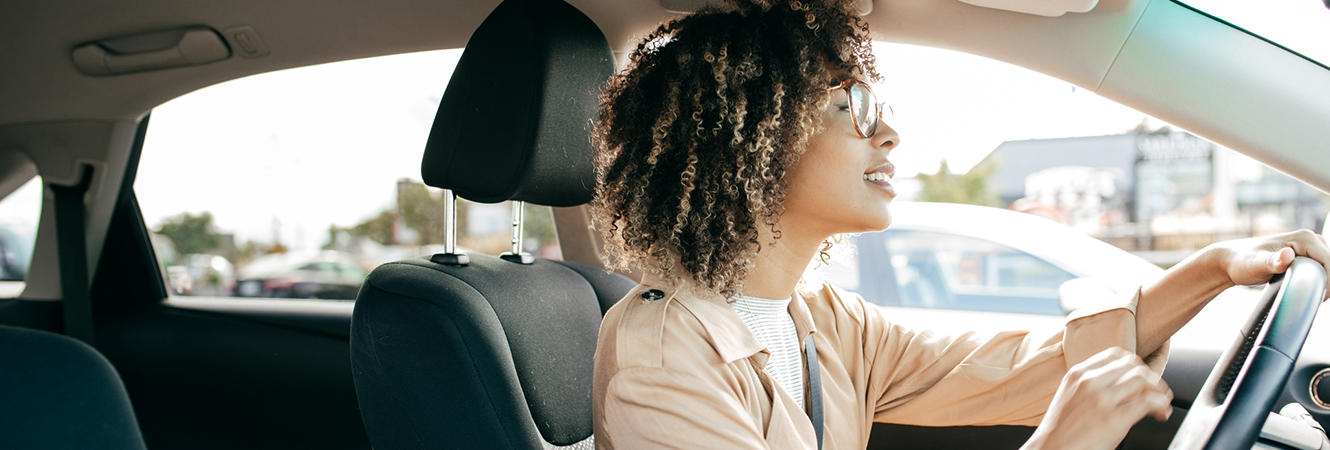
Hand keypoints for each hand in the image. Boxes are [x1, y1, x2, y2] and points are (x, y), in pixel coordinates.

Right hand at [1023, 348, 1172, 449]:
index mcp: (1077, 374)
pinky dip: (1160, 406)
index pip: (1115, 355)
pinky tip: (1161, 413)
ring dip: (1159, 390)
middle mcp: (1089, 382)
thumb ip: (1090, 385)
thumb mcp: (1070, 397)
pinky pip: (1147, 403)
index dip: (1135, 364)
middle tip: (1156, 390)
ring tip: (1162, 402)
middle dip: (1150, 377)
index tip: (1142, 375)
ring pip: (1142, 380)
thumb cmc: (1060, 431)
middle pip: (1132, 365)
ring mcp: (1102, 400)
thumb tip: (1119, 383)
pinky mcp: (1113, 419)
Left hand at [1206, 229, 1329, 293]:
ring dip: (1326, 283)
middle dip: (1328, 284)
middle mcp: (1311, 238)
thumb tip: (1287, 256)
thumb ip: (1272, 261)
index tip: (1318, 298)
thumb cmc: (1241, 262)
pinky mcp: (1308, 255)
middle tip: (1314, 301)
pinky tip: (1312, 292)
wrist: (1232, 260)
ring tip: (1313, 297)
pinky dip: (1321, 280)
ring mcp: (1310, 247)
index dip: (1329, 282)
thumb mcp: (1255, 264)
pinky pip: (1323, 269)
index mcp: (1304, 238)